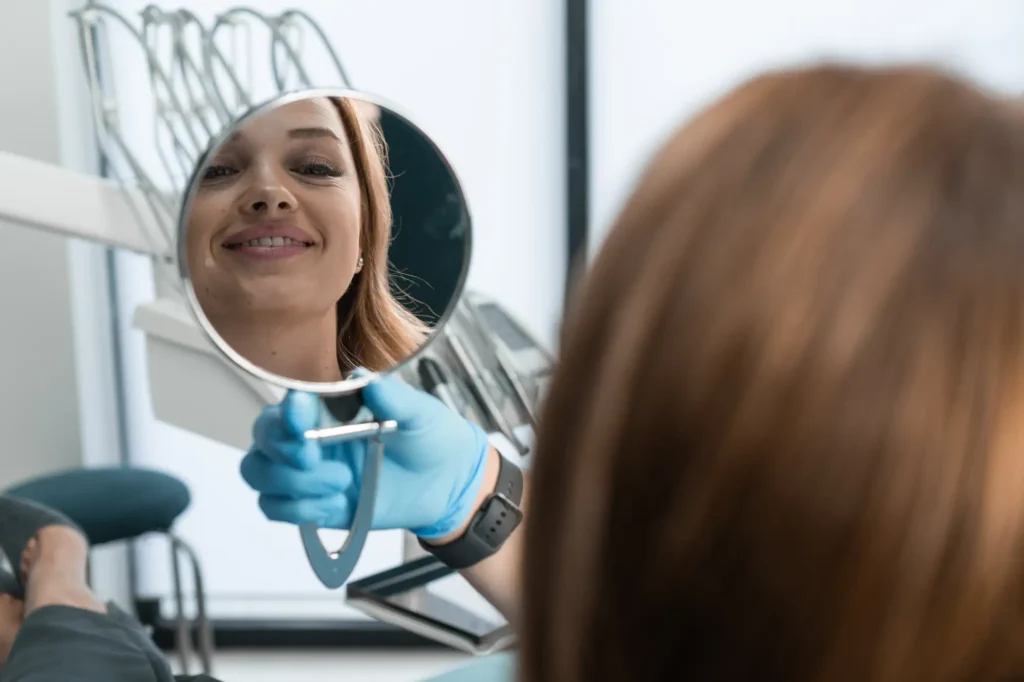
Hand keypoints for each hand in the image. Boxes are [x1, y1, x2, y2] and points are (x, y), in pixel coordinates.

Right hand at [240, 374, 490, 538]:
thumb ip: (395, 398)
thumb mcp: (422, 413)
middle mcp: (313, 437)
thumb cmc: (432, 438)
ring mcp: (310, 473)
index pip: (291, 404)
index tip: (302, 421)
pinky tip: (333, 504)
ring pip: (260, 473)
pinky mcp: (315, 504)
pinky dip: (297, 509)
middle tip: (314, 457)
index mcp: (333, 408)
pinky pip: (277, 508)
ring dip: (290, 483)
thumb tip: (367, 380)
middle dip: (281, 449)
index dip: (288, 412)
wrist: (450, 483)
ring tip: (338, 484)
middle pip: (263, 438)